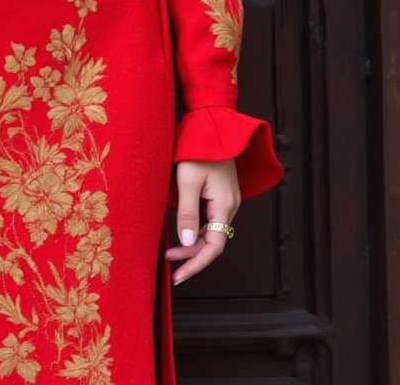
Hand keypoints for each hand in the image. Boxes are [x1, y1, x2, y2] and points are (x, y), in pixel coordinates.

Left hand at [163, 157, 239, 284]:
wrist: (210, 124)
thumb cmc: (198, 148)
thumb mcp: (187, 181)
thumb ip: (187, 213)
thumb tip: (187, 242)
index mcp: (224, 204)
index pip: (214, 246)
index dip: (196, 263)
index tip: (179, 275)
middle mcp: (230, 205)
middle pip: (214, 241)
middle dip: (192, 255)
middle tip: (169, 262)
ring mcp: (227, 199)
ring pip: (213, 231)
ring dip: (194, 243)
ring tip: (172, 251)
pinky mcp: (221, 193)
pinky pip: (212, 220)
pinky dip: (198, 230)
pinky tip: (185, 233)